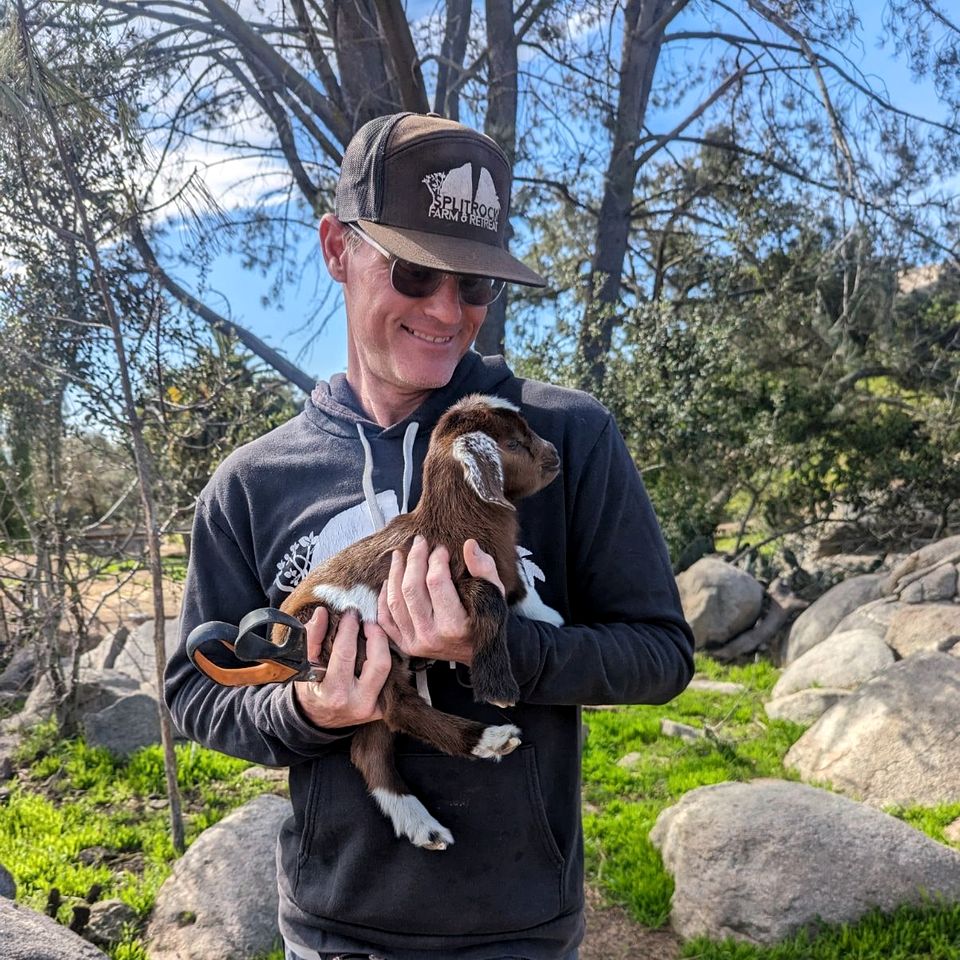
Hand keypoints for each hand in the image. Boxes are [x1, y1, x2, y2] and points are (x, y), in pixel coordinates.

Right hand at [293, 607, 390, 728]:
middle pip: (379, 662)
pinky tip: (377, 648)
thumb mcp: (305, 665)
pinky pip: (390, 678)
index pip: (346, 653)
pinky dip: (385, 659)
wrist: (318, 719)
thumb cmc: (310, 690)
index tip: (350, 613)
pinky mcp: (382, 709)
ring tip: (373, 631)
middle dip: (375, 635)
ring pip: (389, 668)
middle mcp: (358, 703)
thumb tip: (322, 613)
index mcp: (334, 693)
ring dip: (383, 645)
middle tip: (367, 621)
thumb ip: (313, 637)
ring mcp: (373, 708)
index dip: (349, 628)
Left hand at [378, 535, 505, 664]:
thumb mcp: (495, 594)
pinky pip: (386, 619)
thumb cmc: (488, 620)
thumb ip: (484, 569)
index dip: (436, 559)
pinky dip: (383, 598)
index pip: (436, 583)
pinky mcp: (406, 645)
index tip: (441, 548)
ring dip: (395, 574)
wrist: (480, 652)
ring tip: (400, 555)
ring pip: (395, 601)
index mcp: (454, 626)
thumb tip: (469, 545)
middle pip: (411, 590)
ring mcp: (415, 643)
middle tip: (419, 542)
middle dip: (414, 560)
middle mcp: (431, 636)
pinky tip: (388, 581)